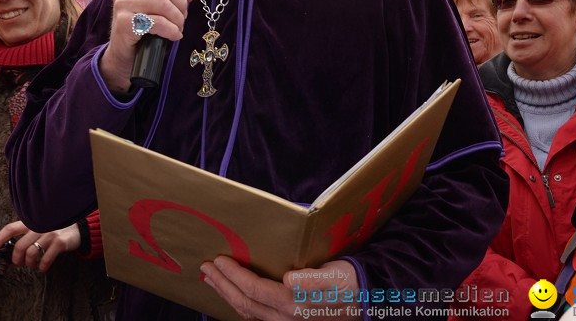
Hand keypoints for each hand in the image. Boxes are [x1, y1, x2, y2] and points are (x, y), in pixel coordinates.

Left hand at [0, 220, 81, 271]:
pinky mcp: (60, 242)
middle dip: (16, 259)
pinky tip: (42, 267)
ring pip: (31, 253)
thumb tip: (8, 251)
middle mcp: (40, 226)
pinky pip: (45, 258)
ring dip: (29, 264)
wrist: (78, 229)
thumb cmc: (54, 230)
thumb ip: (25, 236)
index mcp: (31, 222)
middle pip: (19, 246)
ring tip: (32, 265)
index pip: (11, 228)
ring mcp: (50, 233)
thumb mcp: (39, 228)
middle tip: (19, 263)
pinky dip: (42, 266)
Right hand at [100, 0, 200, 90]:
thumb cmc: (144, 28)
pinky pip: (158, 22)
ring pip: (164, 5)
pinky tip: (174, 36)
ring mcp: (122, 5)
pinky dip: (172, 30)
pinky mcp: (124, 22)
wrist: (125, 55)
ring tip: (178, 28)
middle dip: (181, 4)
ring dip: (178, 20)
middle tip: (183, 17)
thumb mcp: (161, 8)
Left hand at [200, 257, 357, 319]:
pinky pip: (257, 316)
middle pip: (245, 303)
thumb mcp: (337, 276)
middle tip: (206, 268)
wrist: (370, 304)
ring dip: (227, 295)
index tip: (218, 260)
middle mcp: (286, 319)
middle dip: (222, 285)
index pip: (253, 289)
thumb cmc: (353, 285)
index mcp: (294, 304)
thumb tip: (288, 278)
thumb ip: (313, 279)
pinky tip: (235, 295)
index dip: (233, 275)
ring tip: (213, 280)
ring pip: (248, 312)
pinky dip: (241, 304)